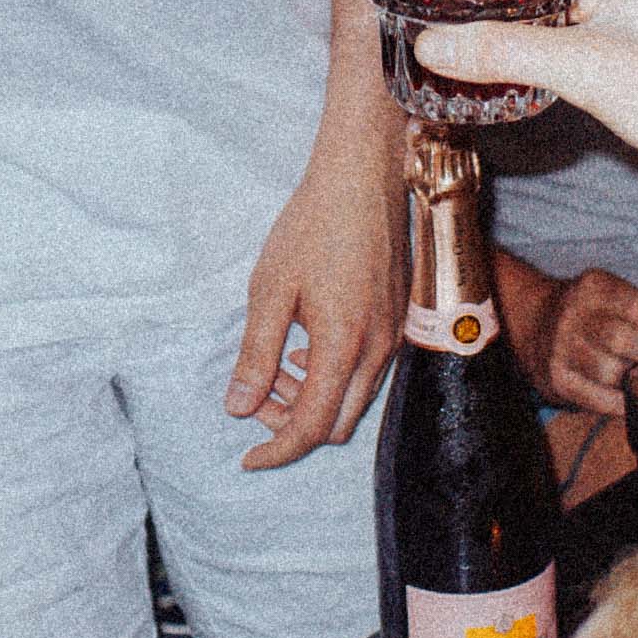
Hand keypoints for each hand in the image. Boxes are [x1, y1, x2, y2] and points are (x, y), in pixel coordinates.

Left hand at [228, 115, 400, 465]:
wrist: (363, 177)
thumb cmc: (313, 227)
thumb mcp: (270, 291)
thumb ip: (256, 354)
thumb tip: (239, 407)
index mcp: (344, 348)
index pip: (310, 428)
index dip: (276, 451)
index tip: (247, 460)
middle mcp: (378, 351)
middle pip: (336, 425)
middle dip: (291, 425)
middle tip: (255, 399)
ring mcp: (394, 336)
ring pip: (354, 401)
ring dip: (313, 400)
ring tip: (277, 366)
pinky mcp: (399, 320)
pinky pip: (368, 373)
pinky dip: (334, 378)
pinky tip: (306, 346)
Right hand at [505, 256, 637, 419]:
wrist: (535, 320)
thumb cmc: (588, 310)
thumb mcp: (611, 293)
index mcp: (594, 288)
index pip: (637, 306)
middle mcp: (574, 317)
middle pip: (624, 340)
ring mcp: (562, 350)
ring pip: (612, 373)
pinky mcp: (558, 380)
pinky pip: (599, 399)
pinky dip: (626, 402)